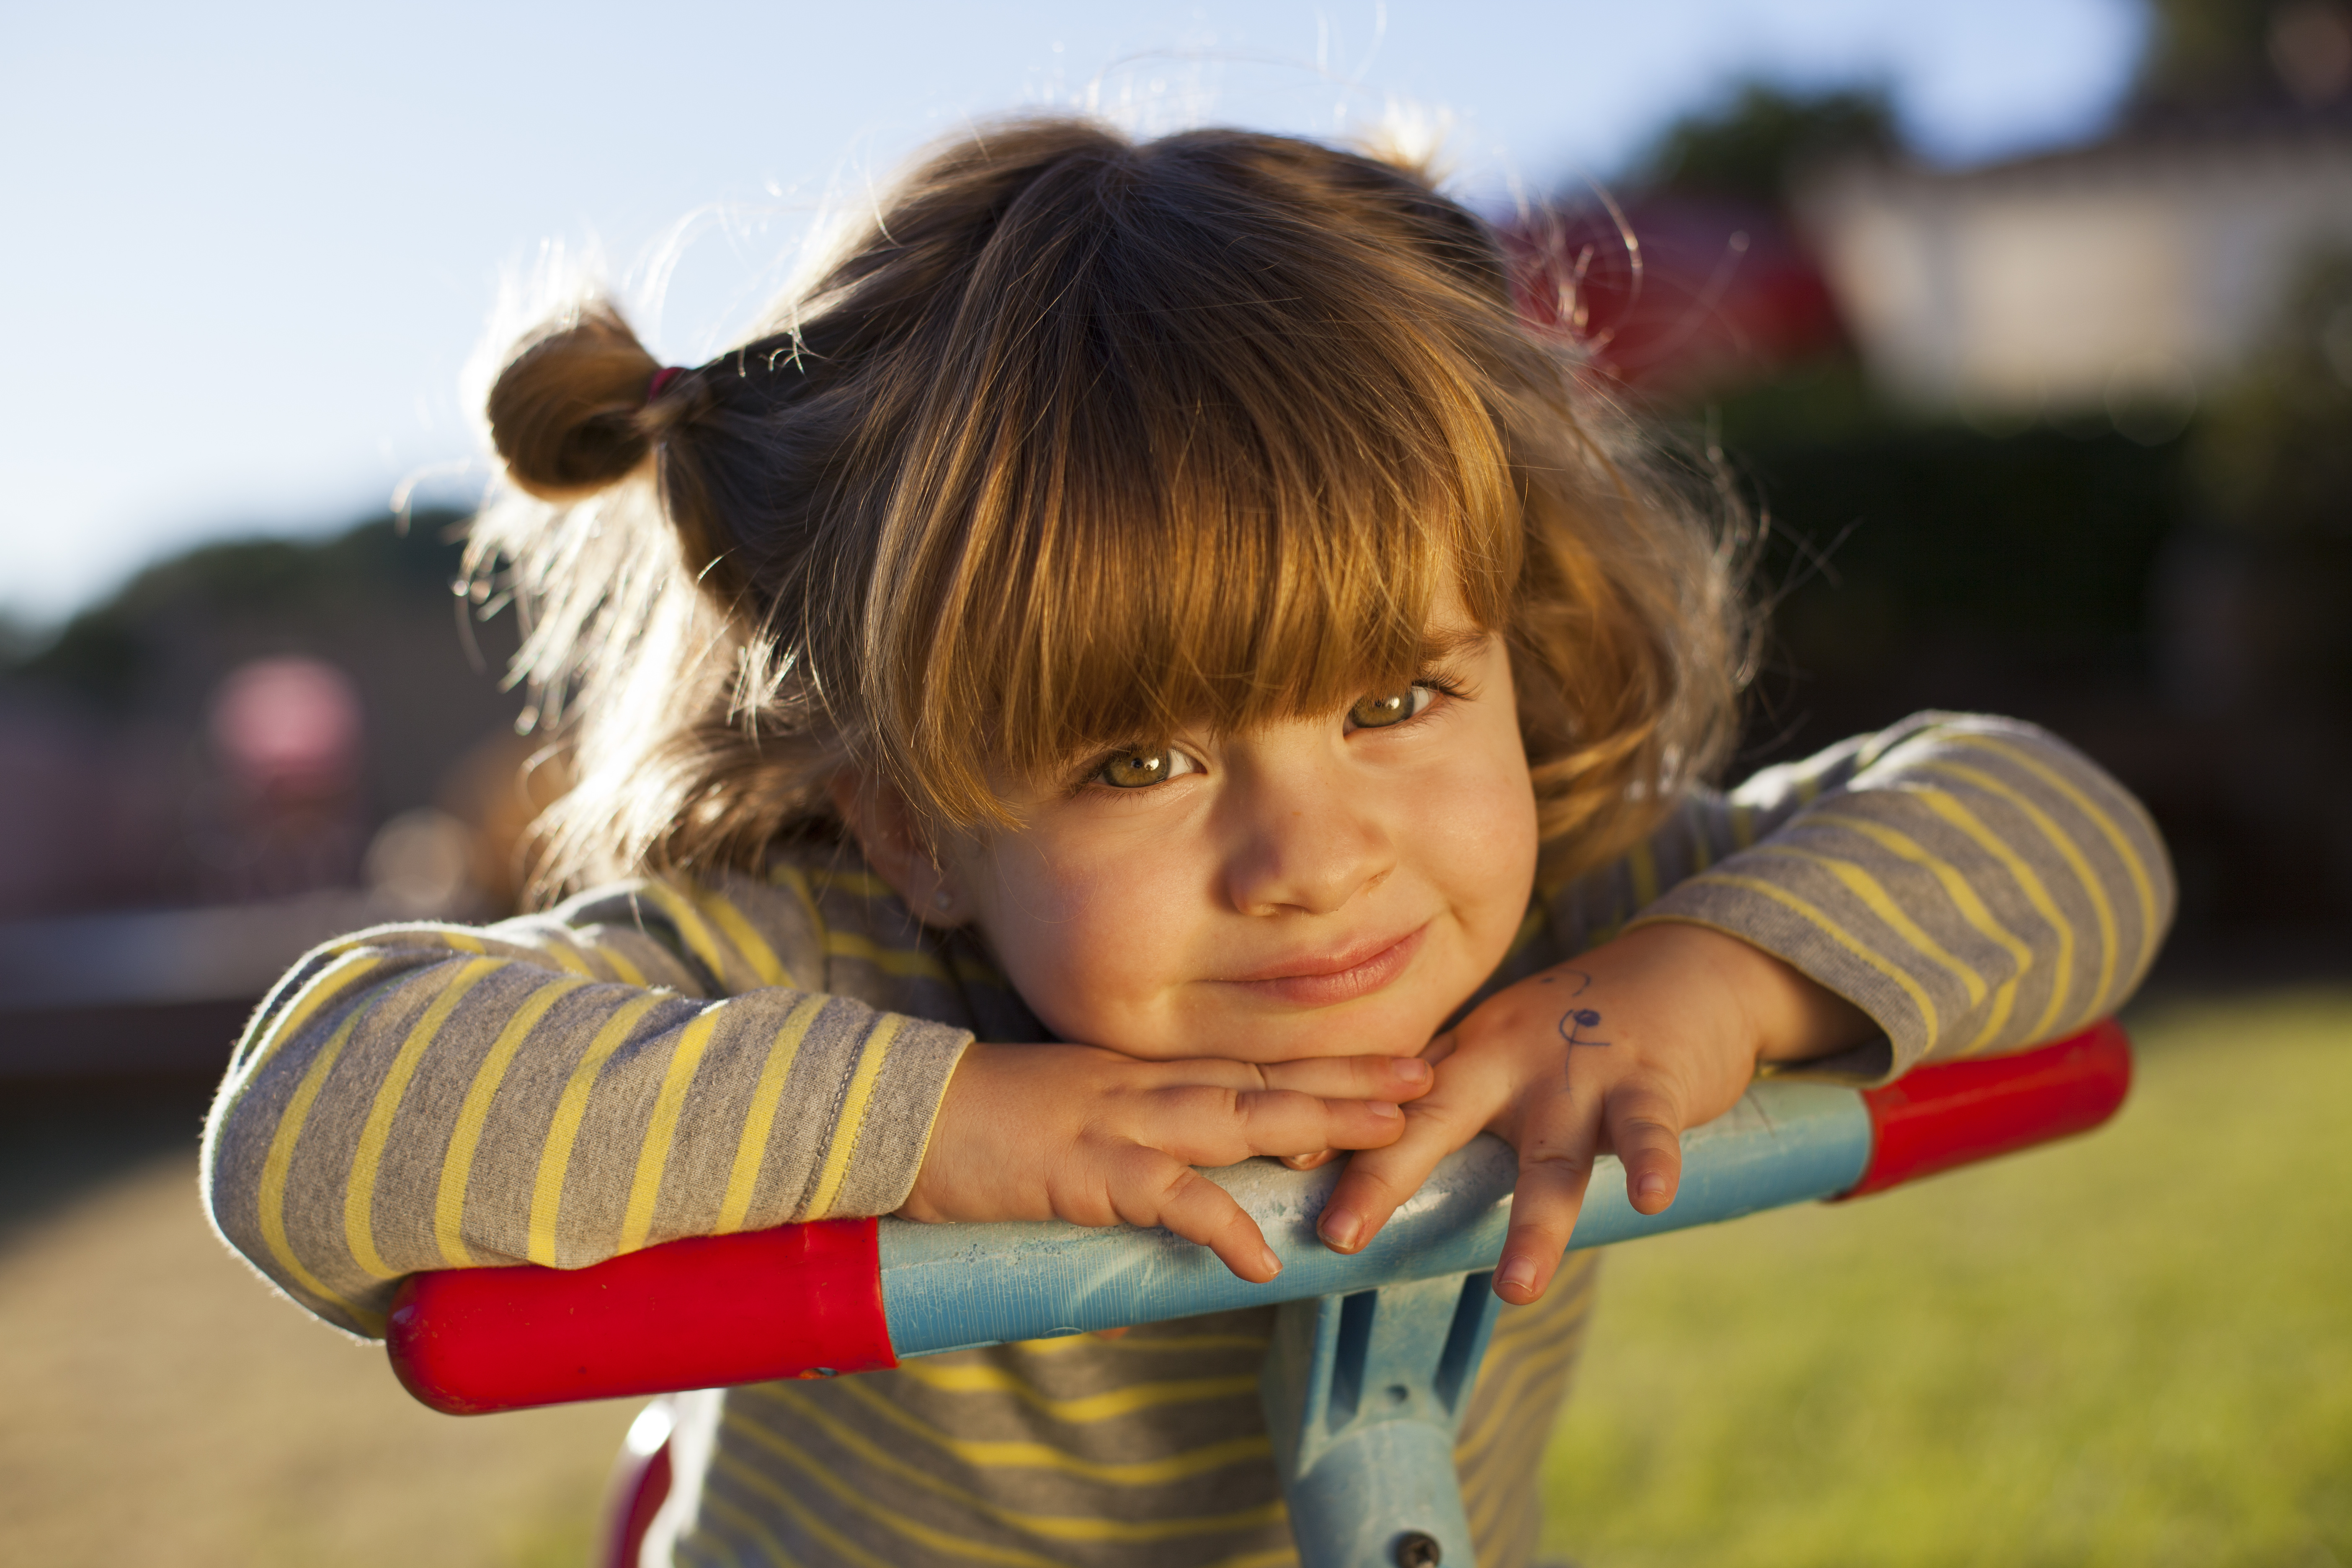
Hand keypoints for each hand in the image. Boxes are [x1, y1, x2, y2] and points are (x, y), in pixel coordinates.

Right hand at [900, 1043, 1432, 1282]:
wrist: (900, 1113)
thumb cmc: (973, 1131)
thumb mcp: (1057, 1153)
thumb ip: (1104, 1197)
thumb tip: (1133, 1296)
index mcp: (1138, 1079)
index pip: (1247, 1064)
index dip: (1320, 1065)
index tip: (1383, 1062)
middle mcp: (1144, 1087)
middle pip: (1268, 1077)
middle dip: (1353, 1079)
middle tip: (1430, 1075)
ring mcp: (1121, 1122)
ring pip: (1241, 1115)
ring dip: (1321, 1121)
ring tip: (1393, 1131)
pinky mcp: (1088, 1169)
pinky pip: (1169, 1198)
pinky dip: (1219, 1223)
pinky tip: (1263, 1254)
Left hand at [1314, 922, 1872, 1304]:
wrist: (1686, 972)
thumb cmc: (1576, 1030)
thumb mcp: (1498, 1050)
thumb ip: (1437, 1098)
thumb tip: (1333, 1152)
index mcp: (1468, 1056)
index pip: (1393, 1103)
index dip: (1339, 1139)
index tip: (1280, 1175)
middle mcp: (1514, 1061)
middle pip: (1443, 1119)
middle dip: (1389, 1176)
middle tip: (1342, 1235)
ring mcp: (1583, 1072)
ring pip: (1552, 1155)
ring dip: (1535, 1223)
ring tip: (1514, 1290)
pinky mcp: (1652, 1083)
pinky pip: (1648, 1129)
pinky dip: (1650, 1163)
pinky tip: (1649, 1199)